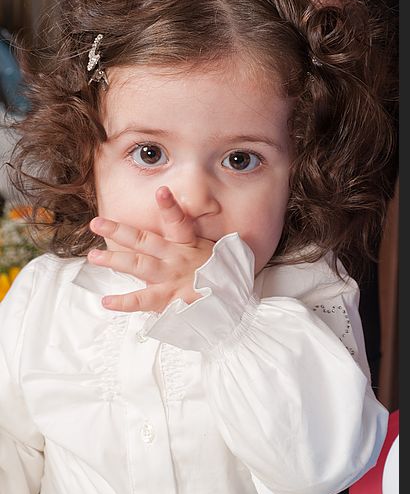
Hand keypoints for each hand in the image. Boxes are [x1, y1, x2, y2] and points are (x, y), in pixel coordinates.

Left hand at [87, 186, 214, 311]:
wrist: (232, 303)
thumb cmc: (220, 275)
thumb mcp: (212, 252)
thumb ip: (193, 242)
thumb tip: (185, 229)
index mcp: (188, 245)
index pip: (178, 221)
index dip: (169, 206)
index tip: (160, 190)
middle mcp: (176, 258)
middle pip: (143, 241)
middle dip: (118, 230)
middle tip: (96, 223)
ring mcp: (170, 278)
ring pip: (138, 266)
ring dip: (114, 260)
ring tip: (94, 256)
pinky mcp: (169, 299)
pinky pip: (142, 300)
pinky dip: (124, 302)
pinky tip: (107, 301)